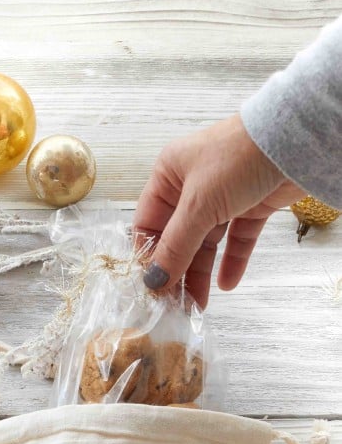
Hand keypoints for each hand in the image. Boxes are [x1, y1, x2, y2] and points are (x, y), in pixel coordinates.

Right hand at [133, 114, 305, 306]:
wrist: (294, 139)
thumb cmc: (238, 157)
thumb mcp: (198, 205)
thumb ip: (175, 246)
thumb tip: (154, 281)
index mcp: (169, 175)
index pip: (149, 223)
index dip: (149, 255)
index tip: (151, 286)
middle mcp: (192, 185)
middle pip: (178, 238)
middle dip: (176, 271)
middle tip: (173, 304)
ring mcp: (223, 196)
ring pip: (206, 243)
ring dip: (201, 273)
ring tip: (196, 304)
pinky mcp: (251, 205)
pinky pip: (236, 239)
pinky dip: (232, 260)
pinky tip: (226, 283)